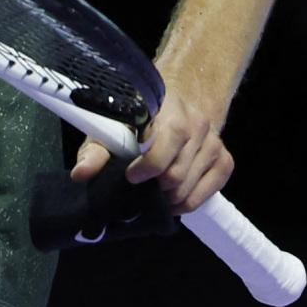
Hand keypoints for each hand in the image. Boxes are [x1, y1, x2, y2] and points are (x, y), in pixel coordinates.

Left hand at [69, 67, 233, 216]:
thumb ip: (95, 151)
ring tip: (155, 196)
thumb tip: (81, 174)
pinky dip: (191, 200)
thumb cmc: (134, 120)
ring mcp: (213, 140)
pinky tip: (174, 199)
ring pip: (192, 183)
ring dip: (171, 197)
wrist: (174, 106)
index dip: (150, 164)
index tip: (131, 176)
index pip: (169, 138)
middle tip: (142, 190)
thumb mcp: (109, 129)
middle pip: (178, 170)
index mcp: (165, 108)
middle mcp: (196, 121)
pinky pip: (212, 187)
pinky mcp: (224, 157)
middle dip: (157, 188)